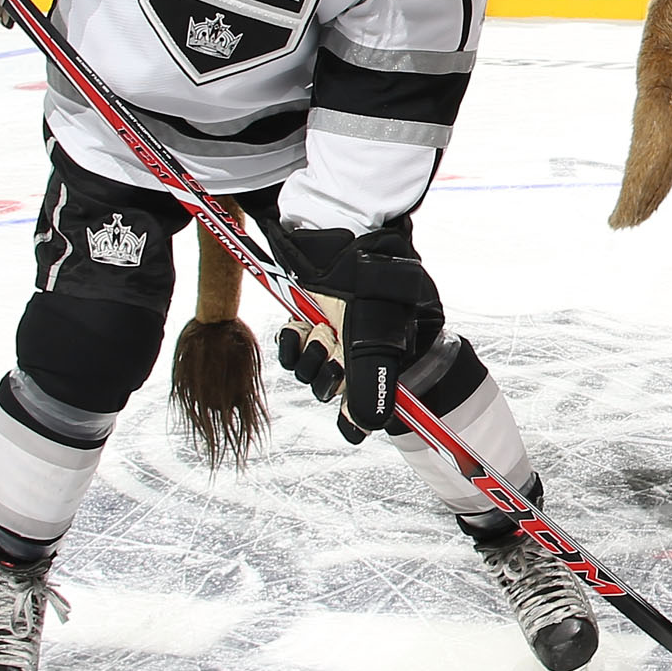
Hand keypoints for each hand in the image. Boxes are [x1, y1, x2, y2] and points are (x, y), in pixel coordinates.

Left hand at [273, 226, 443, 438]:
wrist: (342, 240)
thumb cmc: (367, 285)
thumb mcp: (371, 340)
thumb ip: (369, 386)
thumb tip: (359, 430)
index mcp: (382, 354)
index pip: (367, 400)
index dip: (356, 413)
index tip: (352, 426)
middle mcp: (356, 348)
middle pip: (334, 387)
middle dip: (329, 373)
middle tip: (336, 349)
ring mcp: (329, 334)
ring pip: (308, 372)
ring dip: (310, 356)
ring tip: (321, 330)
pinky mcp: (304, 320)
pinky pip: (289, 351)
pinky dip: (290, 344)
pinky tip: (299, 328)